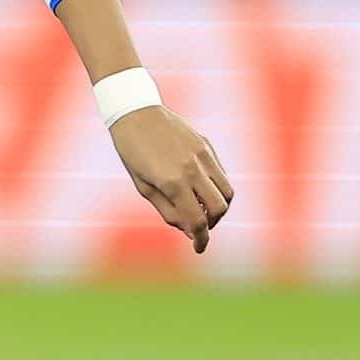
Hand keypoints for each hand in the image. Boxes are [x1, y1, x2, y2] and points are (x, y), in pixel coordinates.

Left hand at [110, 106, 233, 253]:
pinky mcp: (207, 145)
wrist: (135, 111)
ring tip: (200, 208)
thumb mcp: (143, 186)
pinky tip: (201, 189)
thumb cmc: (132, 152)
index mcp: (172, 182)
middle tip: (197, 227)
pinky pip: (222, 174)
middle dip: (211, 224)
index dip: (200, 239)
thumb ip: (169, 210)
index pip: (197, 220)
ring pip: (227, 191)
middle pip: (219, 208)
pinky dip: (217, 188)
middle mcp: (192, 169)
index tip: (199, 248)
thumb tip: (190, 230)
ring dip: (218, 207)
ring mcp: (203, 155)